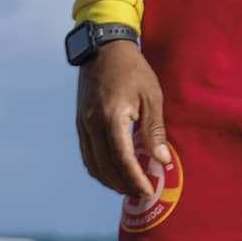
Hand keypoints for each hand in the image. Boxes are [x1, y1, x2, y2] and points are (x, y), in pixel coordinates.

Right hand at [76, 41, 166, 198]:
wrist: (103, 47)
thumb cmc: (132, 69)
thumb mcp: (151, 96)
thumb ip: (154, 130)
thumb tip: (162, 160)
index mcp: (111, 116)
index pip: (122, 159)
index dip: (135, 179)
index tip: (148, 191)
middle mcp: (92, 123)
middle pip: (106, 167)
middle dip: (124, 184)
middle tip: (142, 193)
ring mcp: (83, 124)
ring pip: (93, 165)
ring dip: (110, 181)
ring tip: (129, 187)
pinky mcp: (80, 122)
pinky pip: (87, 154)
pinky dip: (99, 169)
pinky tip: (113, 172)